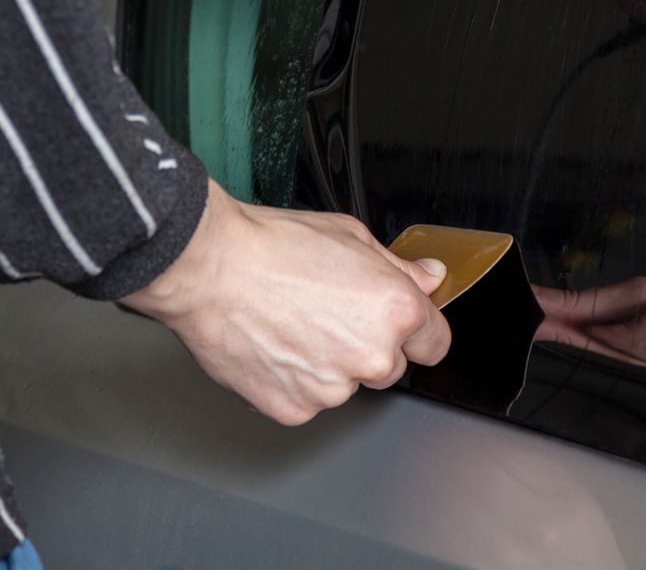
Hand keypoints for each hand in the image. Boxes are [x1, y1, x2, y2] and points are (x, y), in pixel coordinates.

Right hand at [120, 182, 451, 424]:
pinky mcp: (294, 409)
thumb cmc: (272, 247)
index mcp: (394, 312)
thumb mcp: (350, 236)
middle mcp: (371, 356)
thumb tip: (429, 278)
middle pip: (389, 366)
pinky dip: (293, 379)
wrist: (210, 268)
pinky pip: (306, 399)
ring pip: (344, 384)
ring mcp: (332, 389)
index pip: (435, 342)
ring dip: (328, 364)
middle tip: (328, 312)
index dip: (418, 330)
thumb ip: (399, 266)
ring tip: (292, 323)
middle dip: (367, 345)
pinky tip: (274, 344)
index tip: (404, 327)